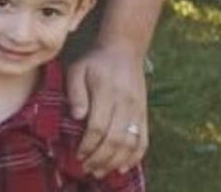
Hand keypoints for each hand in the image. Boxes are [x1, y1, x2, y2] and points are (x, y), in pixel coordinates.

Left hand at [66, 42, 147, 175]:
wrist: (124, 49)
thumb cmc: (95, 61)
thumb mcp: (77, 69)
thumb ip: (75, 91)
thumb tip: (77, 116)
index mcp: (106, 91)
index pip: (98, 126)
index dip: (87, 144)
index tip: (77, 154)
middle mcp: (125, 102)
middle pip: (115, 139)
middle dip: (99, 158)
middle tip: (87, 169)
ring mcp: (138, 109)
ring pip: (130, 143)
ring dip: (115, 162)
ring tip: (100, 171)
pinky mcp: (144, 114)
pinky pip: (144, 140)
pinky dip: (135, 157)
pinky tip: (122, 167)